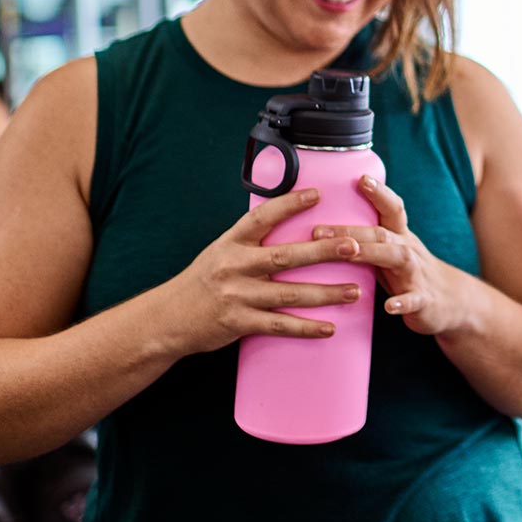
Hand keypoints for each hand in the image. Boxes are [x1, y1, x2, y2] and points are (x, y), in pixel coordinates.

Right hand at [161, 188, 363, 355]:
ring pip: (289, 294)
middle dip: (322, 251)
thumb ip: (252, 240)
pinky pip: (278, 325)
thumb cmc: (203, 281)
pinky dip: (305, 327)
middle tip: (353, 245)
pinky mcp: (238, 323)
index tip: (318, 194)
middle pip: (285, 256)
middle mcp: (234, 266)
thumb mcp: (221, 251)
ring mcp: (236, 296)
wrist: (167, 319)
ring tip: (355, 291)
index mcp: (231, 243)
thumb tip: (292, 220)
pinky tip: (329, 328)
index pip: (262, 218)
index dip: (289, 204)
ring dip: (325, 293)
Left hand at [315, 176, 467, 335]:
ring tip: (350, 253)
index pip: (392, 209)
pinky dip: (402, 302)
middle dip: (351, 230)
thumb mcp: (391, 250)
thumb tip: (325, 226)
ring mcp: (417, 274)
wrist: (450, 301)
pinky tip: (390, 307)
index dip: (379, 193)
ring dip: (372, 253)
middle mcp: (409, 249)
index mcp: (400, 236)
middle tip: (318, 230)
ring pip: (398, 257)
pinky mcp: (424, 300)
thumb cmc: (409, 273)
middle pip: (382, 233)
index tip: (361, 178)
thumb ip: (368, 238)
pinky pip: (414, 300)